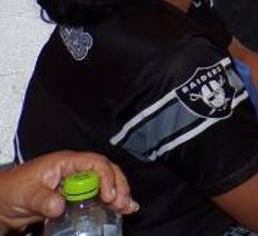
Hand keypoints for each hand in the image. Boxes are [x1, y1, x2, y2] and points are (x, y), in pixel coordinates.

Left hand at [0, 151, 137, 229]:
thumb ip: (42, 199)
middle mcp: (76, 170)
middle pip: (107, 171)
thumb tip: (60, 205)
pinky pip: (99, 196)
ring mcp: (78, 183)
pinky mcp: (77, 197)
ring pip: (107, 183)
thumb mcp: (26, 194)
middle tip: (124, 204)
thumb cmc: (12, 189)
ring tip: (128, 208)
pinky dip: (112, 203)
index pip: (95, 163)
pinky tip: (122, 210)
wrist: (4, 202)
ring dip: (120, 195)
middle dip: (119, 186)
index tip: (109, 196)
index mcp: (66, 162)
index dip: (106, 177)